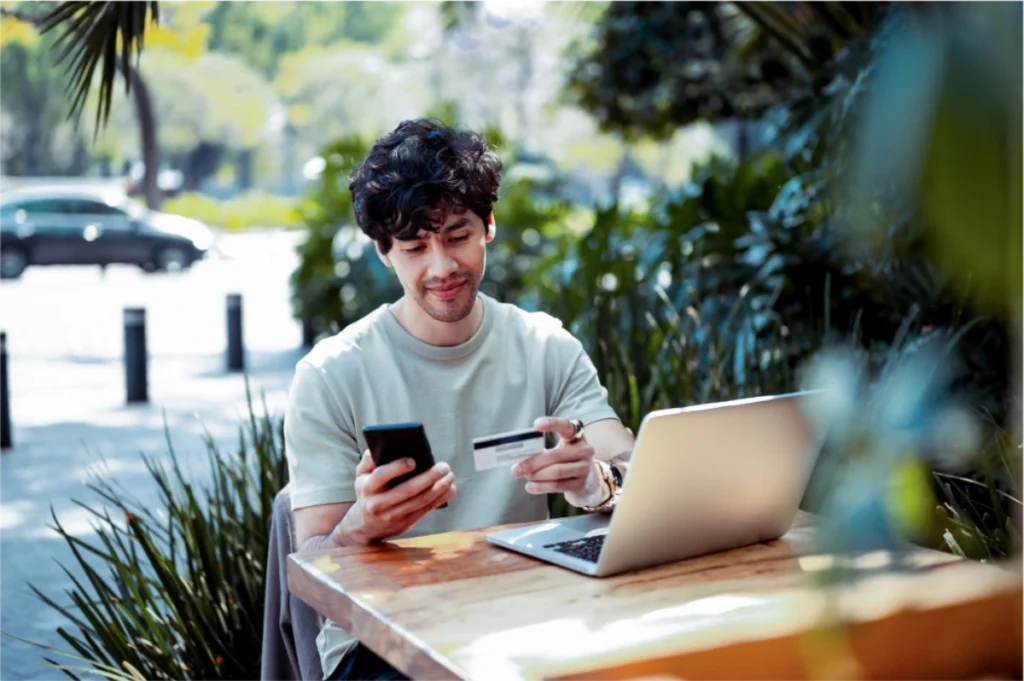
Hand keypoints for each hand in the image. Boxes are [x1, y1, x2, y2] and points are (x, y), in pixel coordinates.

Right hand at [339, 450, 455, 544]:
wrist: (364, 526)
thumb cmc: (367, 492)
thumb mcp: (361, 475)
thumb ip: (369, 460)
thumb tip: (381, 445)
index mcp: (367, 487)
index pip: (381, 476)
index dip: (397, 468)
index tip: (413, 461)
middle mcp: (378, 504)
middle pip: (407, 490)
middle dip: (428, 478)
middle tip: (444, 466)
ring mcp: (392, 516)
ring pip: (419, 502)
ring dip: (438, 489)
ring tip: (450, 476)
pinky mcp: (405, 524)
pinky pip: (425, 510)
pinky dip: (439, 499)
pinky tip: (450, 489)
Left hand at [510, 417, 604, 506]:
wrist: (587, 479)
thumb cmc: (566, 460)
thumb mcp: (559, 449)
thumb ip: (543, 449)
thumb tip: (519, 458)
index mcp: (577, 436)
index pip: (566, 426)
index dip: (552, 424)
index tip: (536, 425)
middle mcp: (585, 450)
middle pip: (556, 455)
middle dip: (533, 463)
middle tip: (515, 469)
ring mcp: (585, 468)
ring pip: (557, 471)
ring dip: (537, 475)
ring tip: (524, 477)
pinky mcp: (581, 484)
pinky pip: (558, 485)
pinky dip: (541, 487)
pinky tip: (530, 487)